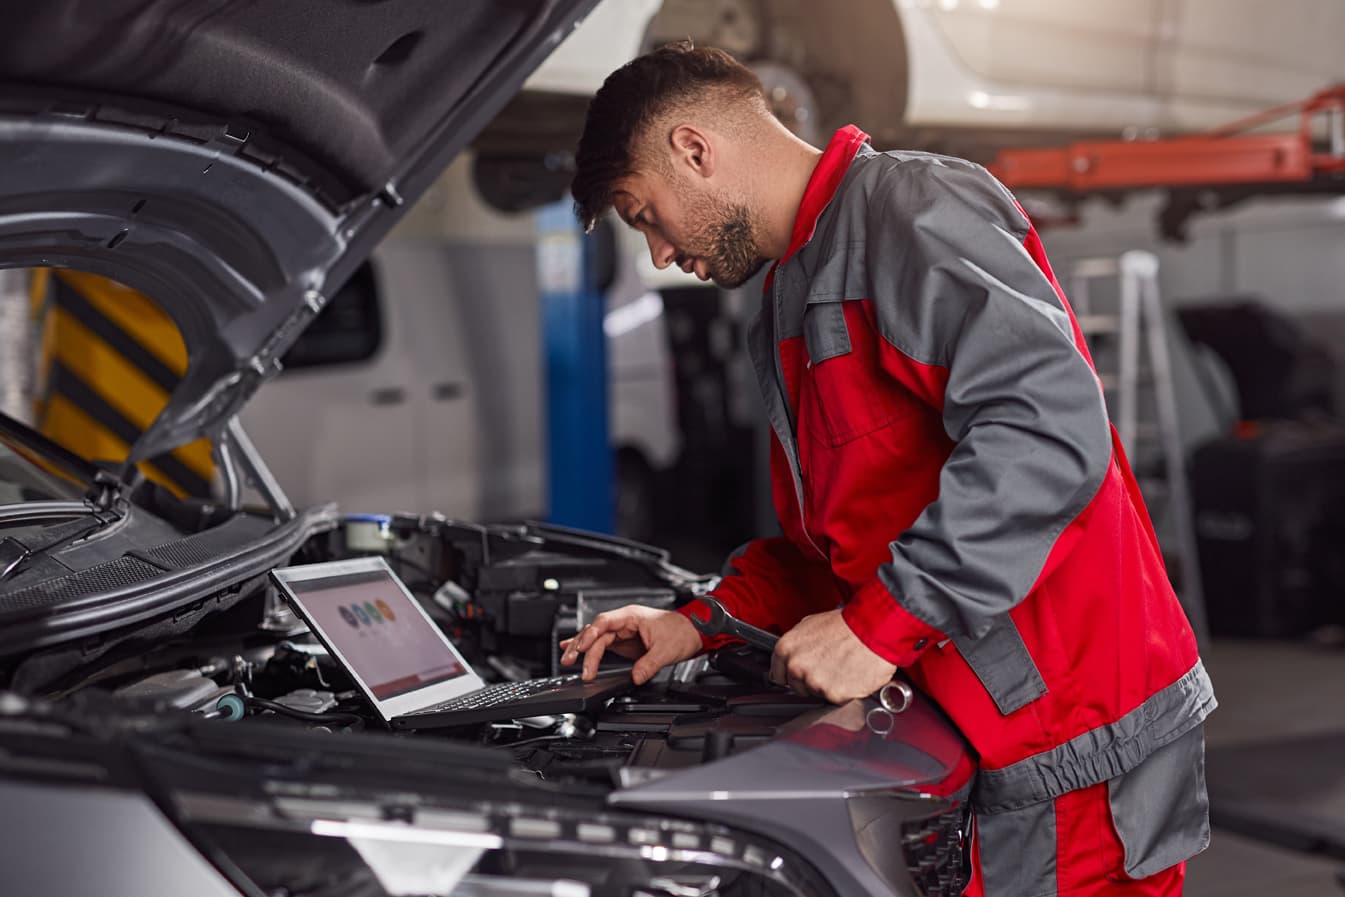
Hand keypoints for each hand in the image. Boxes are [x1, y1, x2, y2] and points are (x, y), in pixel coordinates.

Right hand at [559, 605, 702, 684]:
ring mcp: (622, 631)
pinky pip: (601, 644)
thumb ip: (649, 664)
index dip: (591, 635)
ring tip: (566, 660)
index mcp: (632, 616)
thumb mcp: (667, 650)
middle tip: (570, 662)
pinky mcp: (623, 641)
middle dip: (581, 647)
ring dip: (580, 648)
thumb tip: (636, 677)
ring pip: (595, 638)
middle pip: (596, 632)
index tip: (581, 648)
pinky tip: (573, 650)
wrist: (693, 631)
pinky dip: (587, 647)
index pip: (604, 622)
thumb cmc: (681, 631)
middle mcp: (624, 622)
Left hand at [771, 609, 896, 703]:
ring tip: (841, 668)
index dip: (790, 675)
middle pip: (796, 687)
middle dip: (810, 681)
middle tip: (828, 667)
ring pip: (816, 694)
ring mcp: (813, 682)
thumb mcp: (811, 625)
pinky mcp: (832, 694)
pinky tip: (850, 675)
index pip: (777, 674)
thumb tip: (792, 655)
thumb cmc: (846, 625)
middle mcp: (796, 666)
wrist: (873, 631)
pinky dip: (843, 692)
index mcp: (786, 648)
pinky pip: (835, 699)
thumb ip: (796, 645)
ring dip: (827, 686)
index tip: (798, 674)